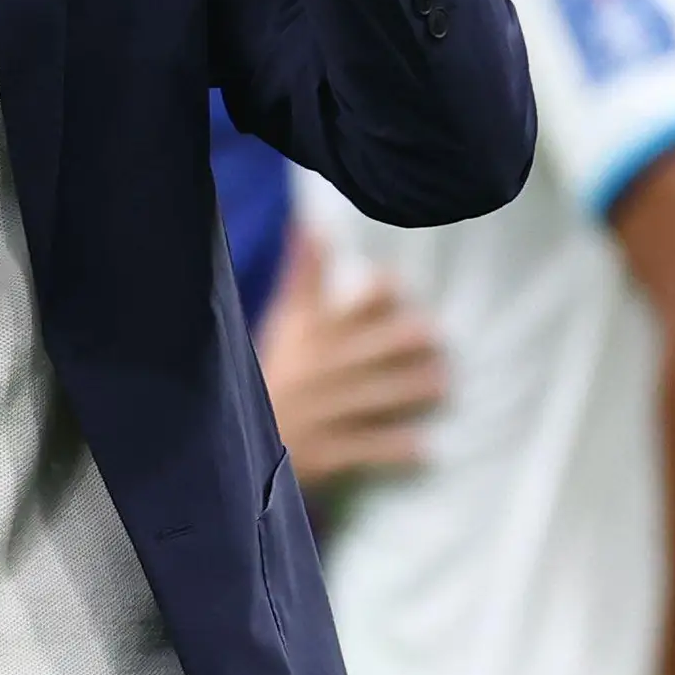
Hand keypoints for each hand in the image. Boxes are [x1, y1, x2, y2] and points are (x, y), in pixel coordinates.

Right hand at [258, 229, 449, 494]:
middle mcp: (321, 366)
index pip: (346, 300)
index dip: (381, 292)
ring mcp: (325, 410)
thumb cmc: (272, 371)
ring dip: (414, 389)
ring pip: (380, 395)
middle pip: (377, 346)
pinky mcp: (327, 452)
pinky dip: (397, 449)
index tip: (397, 289)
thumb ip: (303, 274)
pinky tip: (425, 448)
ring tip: (441, 384)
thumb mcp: (285, 321)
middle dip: (412, 340)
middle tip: (437, 338)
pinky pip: (369, 449)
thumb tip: (311, 223)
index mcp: (310, 331)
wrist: (232, 437)